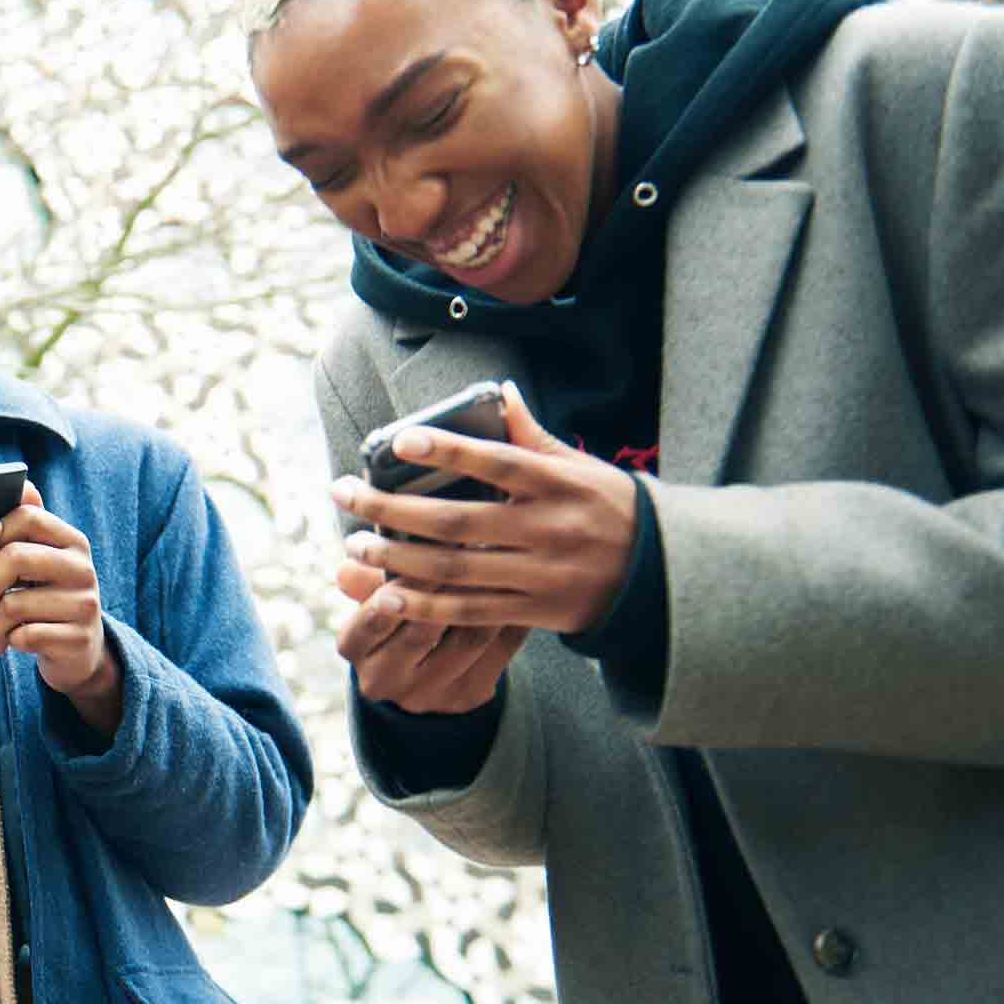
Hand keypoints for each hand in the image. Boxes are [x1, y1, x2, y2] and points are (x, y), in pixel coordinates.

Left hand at [0, 483, 121, 730]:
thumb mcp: (32, 569)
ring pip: (14, 603)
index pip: (27, 515)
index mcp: (70, 540)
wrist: (77, 655)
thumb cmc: (39, 603)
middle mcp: (82, 566)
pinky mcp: (80, 638)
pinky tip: (6, 645)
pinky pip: (24, 635)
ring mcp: (85, 603)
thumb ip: (11, 539)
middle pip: (15, 556)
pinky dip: (6, 642)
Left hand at [328, 382, 639, 632]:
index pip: (496, 463)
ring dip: (397, 558)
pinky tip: (385, 594)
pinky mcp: (533, 612)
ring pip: (456, 569)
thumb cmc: (610, 507)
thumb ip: (534, 435)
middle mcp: (548, 529)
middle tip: (344, 495)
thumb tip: (501, 390)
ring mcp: (540, 575)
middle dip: (392, 509)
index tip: (399, 440)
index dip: (448, 451)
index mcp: (558, 485)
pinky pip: (469, 611)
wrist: (659, 576)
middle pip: (458, 521)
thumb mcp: (580, 466)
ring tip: (353, 544)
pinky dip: (425, 605)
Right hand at [335, 560, 530, 712]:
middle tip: (479, 543)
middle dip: (451, 583)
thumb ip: (367, 578)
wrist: (419, 675)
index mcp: (353, 648)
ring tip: (508, 558)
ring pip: (469, 638)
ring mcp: (428, 694)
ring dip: (490, 596)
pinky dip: (514, 617)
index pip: (375, 614)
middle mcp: (384, 679)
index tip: (427, 542)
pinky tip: (525, 588)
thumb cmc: (394, 617)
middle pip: (423, 628)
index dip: (402, 581)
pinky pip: (500, 652)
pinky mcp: (468, 697)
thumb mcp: (374, 595)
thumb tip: (351, 560)